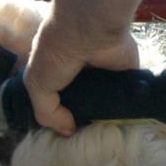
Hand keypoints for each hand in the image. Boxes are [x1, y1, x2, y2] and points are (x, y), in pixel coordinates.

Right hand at [20, 20, 138, 135]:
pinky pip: (127, 97)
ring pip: (104, 102)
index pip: (58, 98)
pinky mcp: (127, 74)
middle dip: (84, 117)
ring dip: (106, 115)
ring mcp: (105, 74)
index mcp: (58, 71)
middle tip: (89, 138)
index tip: (66, 133)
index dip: (60, 116)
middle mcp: (81, 73)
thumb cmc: (57, 51)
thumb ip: (47, 112)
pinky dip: (128, 108)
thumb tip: (68, 130)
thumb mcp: (37, 84)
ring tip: (109, 133)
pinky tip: (128, 124)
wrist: (88, 28)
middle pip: (82, 102)